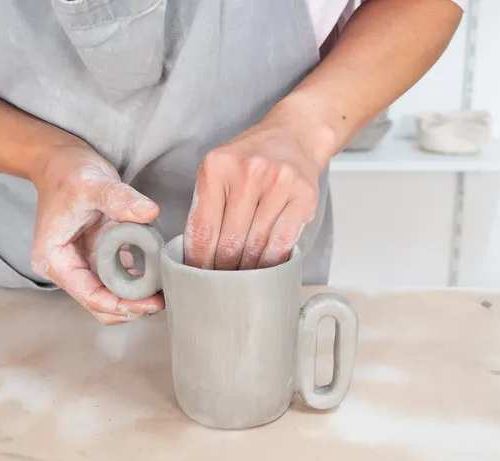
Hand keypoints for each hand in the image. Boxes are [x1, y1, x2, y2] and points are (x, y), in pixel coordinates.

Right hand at [30, 145, 164, 324]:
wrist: (61, 161)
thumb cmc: (69, 172)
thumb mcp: (92, 183)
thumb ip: (119, 198)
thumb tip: (149, 212)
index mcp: (55, 259)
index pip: (89, 295)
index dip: (121, 304)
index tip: (151, 302)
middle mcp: (66, 268)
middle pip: (99, 304)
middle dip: (130, 307)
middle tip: (162, 299)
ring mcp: (81, 264)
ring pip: (110, 297)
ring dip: (135, 298)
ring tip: (164, 288)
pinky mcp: (96, 258)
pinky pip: (118, 280)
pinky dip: (136, 282)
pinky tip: (158, 274)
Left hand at [184, 103, 335, 270]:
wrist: (296, 134)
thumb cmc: (254, 157)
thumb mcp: (221, 170)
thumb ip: (207, 206)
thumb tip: (196, 254)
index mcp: (217, 167)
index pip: (202, 227)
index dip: (198, 260)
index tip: (196, 277)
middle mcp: (247, 172)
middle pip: (228, 240)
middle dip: (221, 269)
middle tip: (218, 286)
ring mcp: (278, 182)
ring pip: (256, 244)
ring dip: (247, 270)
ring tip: (241, 282)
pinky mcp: (303, 195)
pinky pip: (282, 241)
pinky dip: (272, 261)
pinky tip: (265, 270)